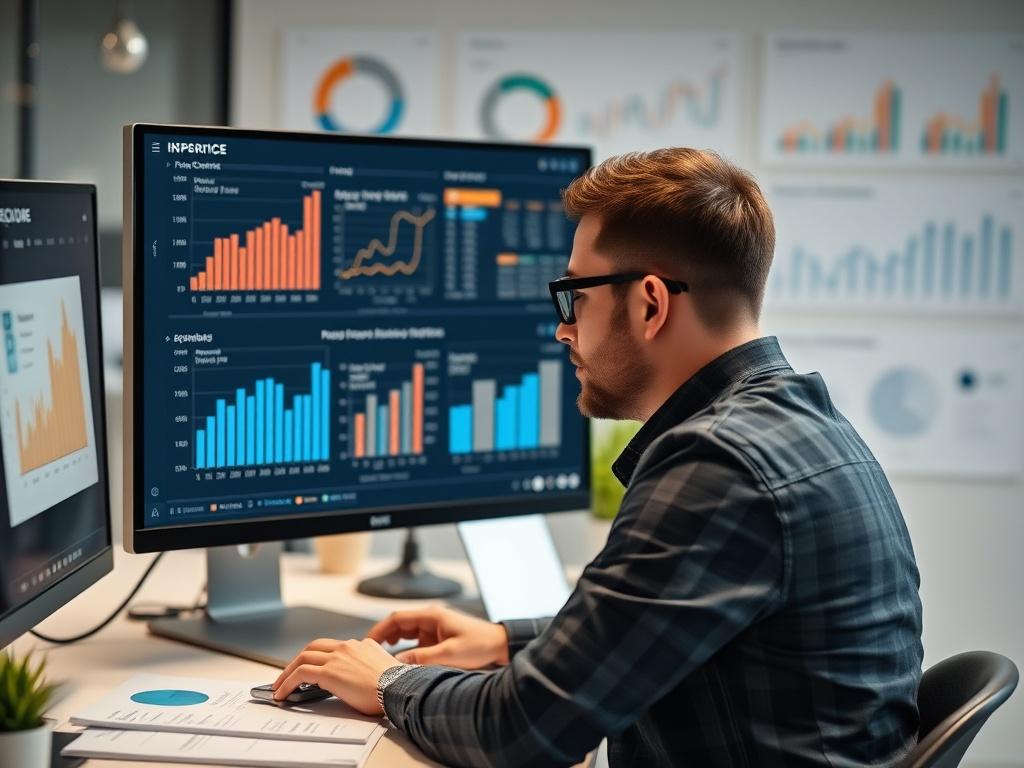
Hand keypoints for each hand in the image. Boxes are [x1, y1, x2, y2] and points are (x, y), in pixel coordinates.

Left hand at [272, 638, 397, 715]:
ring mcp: (337, 657)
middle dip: (298, 660)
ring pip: (303, 658)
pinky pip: (300, 674)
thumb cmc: (395, 686)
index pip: (333, 647)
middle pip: (314, 646)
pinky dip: (287, 683)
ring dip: (287, 672)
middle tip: (290, 673)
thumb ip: (368, 668)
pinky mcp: (329, 672)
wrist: (398, 688)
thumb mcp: (381, 670)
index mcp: (362, 645)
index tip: (312, 667)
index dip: (318, 657)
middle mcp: (348, 646)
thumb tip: (361, 680)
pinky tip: (282, 693)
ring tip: (280, 685)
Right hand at [367, 605, 509, 668]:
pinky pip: (415, 644)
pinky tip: (399, 663)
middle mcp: (430, 619)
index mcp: (431, 616)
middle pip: (398, 625)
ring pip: (405, 635)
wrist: (500, 645)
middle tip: (369, 654)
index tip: (366, 643)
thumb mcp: (449, 653)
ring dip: (393, 645)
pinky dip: (405, 652)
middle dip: (382, 638)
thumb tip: (397, 665)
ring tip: (379, 659)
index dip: (379, 630)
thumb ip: (422, 659)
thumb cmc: (480, 644)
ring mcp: (433, 629)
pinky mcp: (437, 640)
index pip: (397, 618)